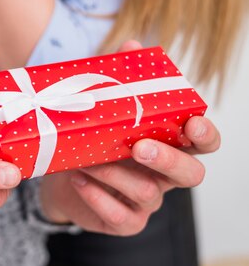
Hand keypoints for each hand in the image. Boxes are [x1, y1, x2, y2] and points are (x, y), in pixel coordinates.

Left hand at [39, 41, 220, 234]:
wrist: (59, 180)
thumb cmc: (90, 141)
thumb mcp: (103, 111)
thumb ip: (121, 80)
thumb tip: (132, 44)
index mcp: (167, 146)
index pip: (203, 143)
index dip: (205, 135)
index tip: (193, 122)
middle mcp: (164, 175)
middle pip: (190, 174)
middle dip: (168, 159)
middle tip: (139, 147)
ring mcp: (146, 202)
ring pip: (148, 193)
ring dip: (115, 174)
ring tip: (87, 160)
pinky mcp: (124, 221)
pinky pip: (122, 217)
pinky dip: (100, 198)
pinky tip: (80, 181)